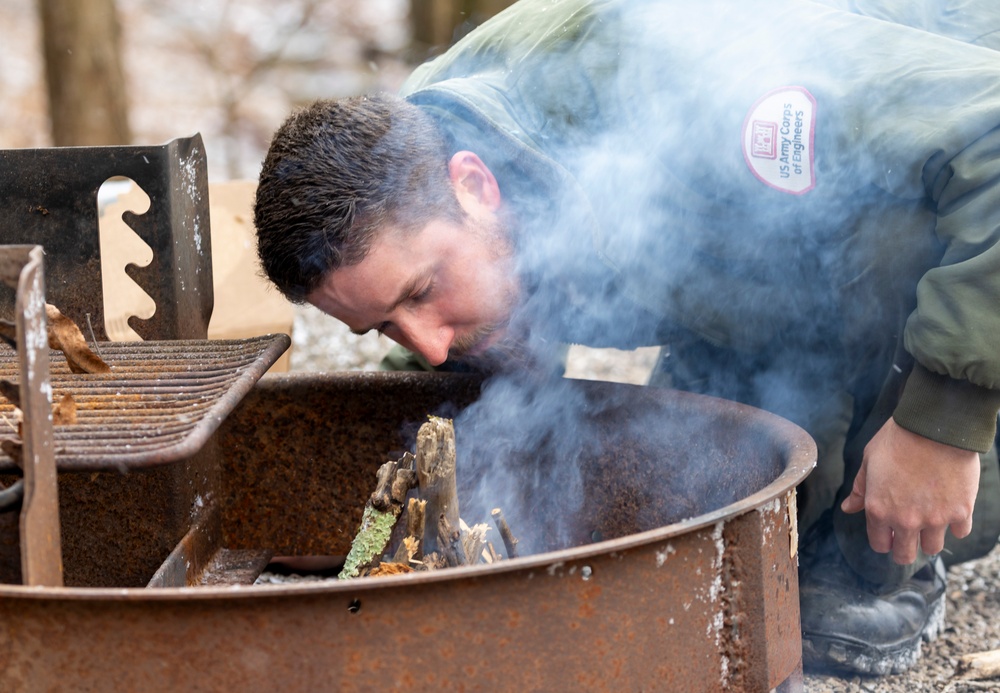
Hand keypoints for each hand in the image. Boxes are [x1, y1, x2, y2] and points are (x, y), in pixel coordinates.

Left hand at [841, 418, 979, 563]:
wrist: (934, 427)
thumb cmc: (897, 440)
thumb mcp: (869, 461)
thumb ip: (861, 489)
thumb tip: (848, 508)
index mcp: (878, 509)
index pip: (879, 543)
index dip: (883, 540)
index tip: (889, 535)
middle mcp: (906, 520)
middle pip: (905, 555)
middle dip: (904, 549)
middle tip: (908, 538)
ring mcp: (935, 519)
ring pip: (933, 548)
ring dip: (930, 538)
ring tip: (930, 522)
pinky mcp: (960, 511)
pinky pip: (961, 532)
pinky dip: (956, 525)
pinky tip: (951, 510)